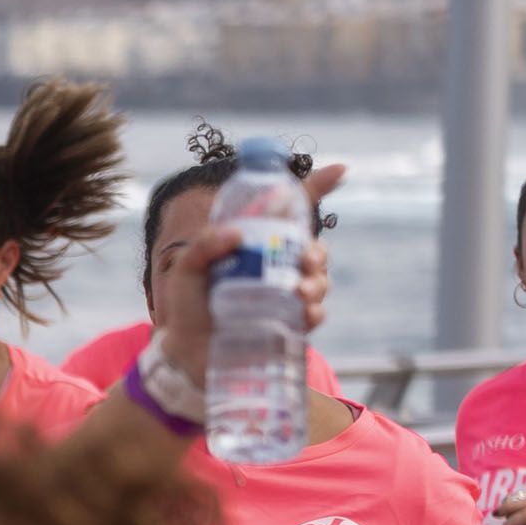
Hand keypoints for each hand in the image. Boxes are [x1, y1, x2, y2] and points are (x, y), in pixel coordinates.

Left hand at [159, 163, 347, 380]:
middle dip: (316, 251)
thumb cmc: (187, 306)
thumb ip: (203, 246)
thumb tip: (236, 233)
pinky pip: (314, 314)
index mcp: (256, 245)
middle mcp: (276, 266)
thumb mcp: (186, 270)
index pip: (291, 212)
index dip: (317, 188)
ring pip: (319, 280)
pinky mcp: (289, 324)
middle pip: (313, 249)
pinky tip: (305, 312)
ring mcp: (285, 295)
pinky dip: (314, 311)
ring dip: (317, 281)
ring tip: (299, 290)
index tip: (340, 170)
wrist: (185, 354)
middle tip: (304, 258)